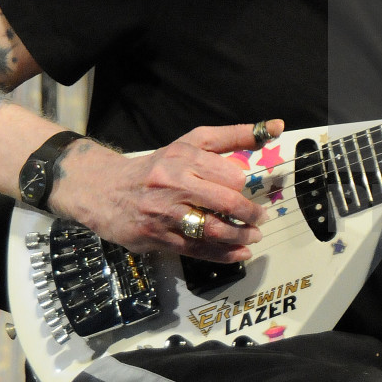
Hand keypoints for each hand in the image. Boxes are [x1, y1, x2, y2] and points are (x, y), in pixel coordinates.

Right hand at [48, 121, 284, 262]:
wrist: (106, 191)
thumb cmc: (157, 167)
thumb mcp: (191, 143)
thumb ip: (234, 136)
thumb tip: (276, 126)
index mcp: (184, 157)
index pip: (229, 174)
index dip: (244, 186)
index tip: (249, 190)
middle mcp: (173, 183)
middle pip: (225, 201)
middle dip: (250, 213)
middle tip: (260, 218)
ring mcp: (165, 213)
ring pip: (213, 229)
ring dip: (241, 236)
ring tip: (253, 236)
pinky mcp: (158, 238)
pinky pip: (198, 249)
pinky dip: (224, 254)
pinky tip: (239, 253)